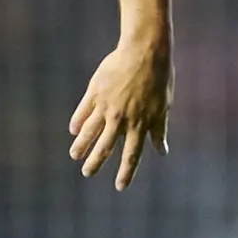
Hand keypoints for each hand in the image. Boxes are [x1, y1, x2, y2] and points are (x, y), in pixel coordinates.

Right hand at [69, 38, 173, 190]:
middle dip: (96, 163)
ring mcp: (106, 106)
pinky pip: (82, 112)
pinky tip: (73, 131)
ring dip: (81, 146)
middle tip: (88, 174)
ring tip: (75, 156)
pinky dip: (77, 123)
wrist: (145, 51)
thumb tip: (161, 151)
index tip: (120, 187)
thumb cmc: (159, 78)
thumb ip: (159, 129)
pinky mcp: (95, 93)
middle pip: (105, 148)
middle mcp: (121, 119)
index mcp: (141, 123)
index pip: (132, 155)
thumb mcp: (164, 105)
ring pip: (89, 132)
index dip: (126, 172)